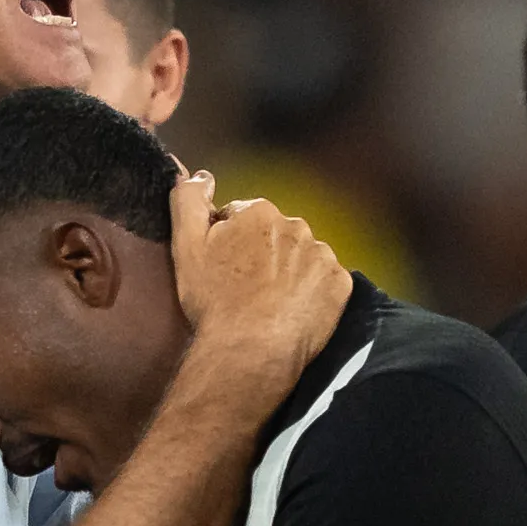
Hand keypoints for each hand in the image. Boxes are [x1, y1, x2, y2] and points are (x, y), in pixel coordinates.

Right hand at [166, 170, 350, 389]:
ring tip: (269, 304)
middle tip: (244, 289)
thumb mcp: (186, 247)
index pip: (241, 218)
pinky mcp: (340, 284)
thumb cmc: (214, 300)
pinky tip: (293, 311)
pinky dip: (312, 293)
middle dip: (262, 254)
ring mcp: (322, 255)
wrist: (250, 350)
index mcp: (259, 212)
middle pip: (275, 236)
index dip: (227, 243)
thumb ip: (188, 201)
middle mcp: (296, 225)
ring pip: (301, 257)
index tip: (222, 270)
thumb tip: (201, 175)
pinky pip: (325, 282)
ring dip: (289, 272)